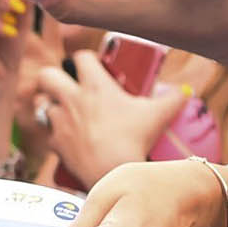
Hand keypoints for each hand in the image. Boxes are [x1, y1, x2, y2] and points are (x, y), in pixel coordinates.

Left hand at [35, 53, 185, 190]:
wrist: (114, 170)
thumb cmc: (136, 139)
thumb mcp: (160, 114)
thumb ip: (174, 98)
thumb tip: (186, 91)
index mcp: (95, 85)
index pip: (80, 57)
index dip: (85, 59)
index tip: (92, 65)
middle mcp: (72, 99)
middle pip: (47, 75)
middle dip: (52, 77)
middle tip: (64, 84)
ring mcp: (60, 121)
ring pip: (41, 104)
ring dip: (49, 104)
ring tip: (62, 109)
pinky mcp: (55, 143)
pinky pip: (48, 134)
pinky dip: (55, 135)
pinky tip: (66, 138)